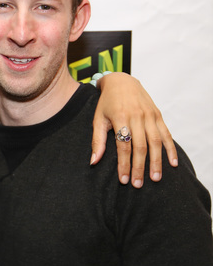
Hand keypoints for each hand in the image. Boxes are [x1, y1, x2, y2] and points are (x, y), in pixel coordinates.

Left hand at [91, 72, 177, 187]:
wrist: (122, 82)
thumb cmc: (106, 103)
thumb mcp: (98, 119)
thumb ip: (97, 141)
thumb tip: (93, 161)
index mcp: (119, 117)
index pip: (123, 145)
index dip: (124, 164)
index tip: (124, 180)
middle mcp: (136, 116)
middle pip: (140, 146)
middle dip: (139, 167)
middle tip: (137, 184)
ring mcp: (149, 115)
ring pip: (155, 142)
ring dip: (156, 162)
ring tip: (155, 178)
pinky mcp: (158, 115)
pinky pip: (166, 134)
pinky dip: (170, 149)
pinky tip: (172, 163)